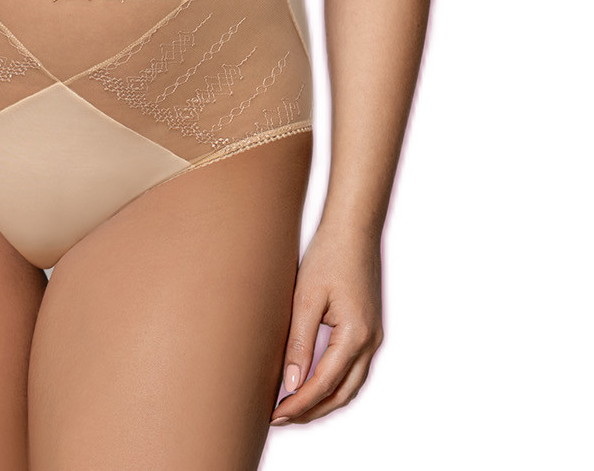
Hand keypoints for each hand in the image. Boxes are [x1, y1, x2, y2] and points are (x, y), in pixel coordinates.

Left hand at [271, 224, 383, 424]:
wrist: (354, 229)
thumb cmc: (329, 256)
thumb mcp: (307, 298)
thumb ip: (300, 343)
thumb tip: (291, 385)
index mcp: (356, 336)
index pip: (323, 384)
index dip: (299, 404)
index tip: (275, 415)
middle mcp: (370, 342)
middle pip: (341, 394)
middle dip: (311, 411)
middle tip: (280, 418)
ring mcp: (373, 337)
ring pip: (350, 386)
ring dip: (323, 401)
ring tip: (293, 407)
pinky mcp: (369, 330)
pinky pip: (353, 369)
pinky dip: (334, 384)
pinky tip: (313, 383)